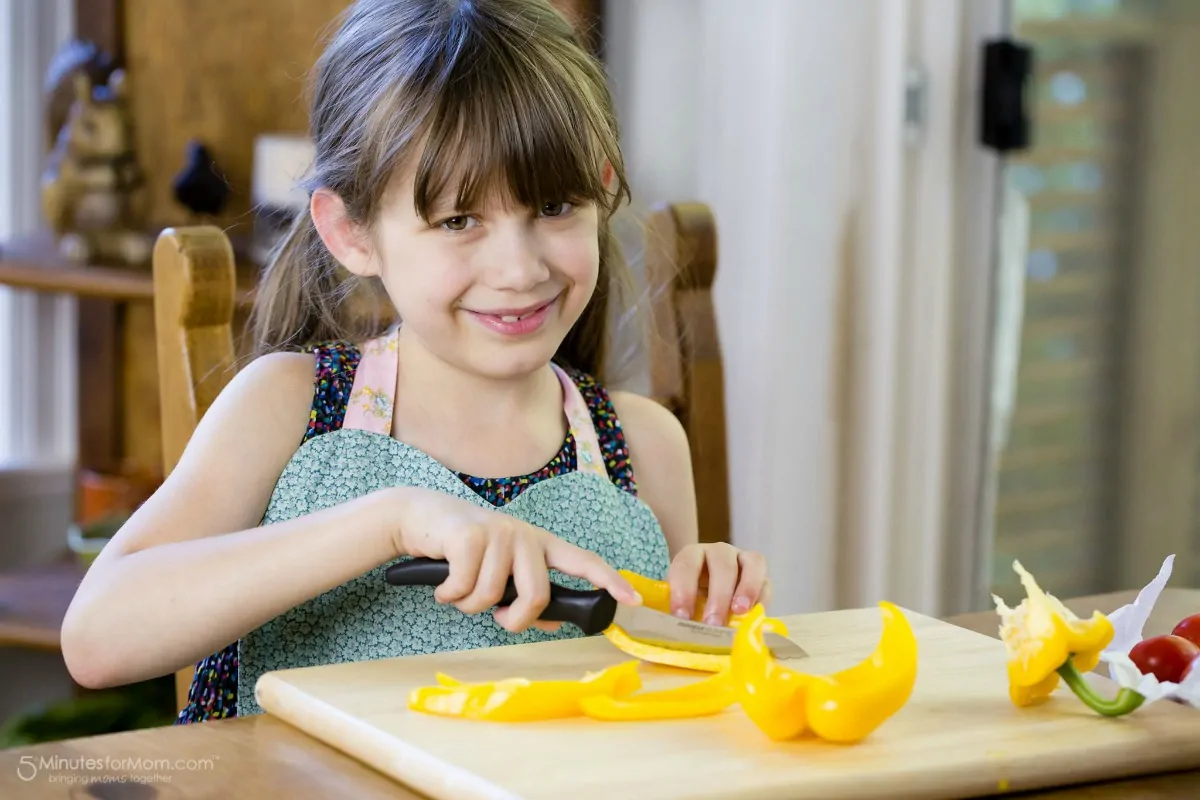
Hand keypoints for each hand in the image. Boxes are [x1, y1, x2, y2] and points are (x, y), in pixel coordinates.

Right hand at [387, 487, 639, 632]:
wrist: (421, 517)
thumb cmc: (466, 552)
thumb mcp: (502, 572)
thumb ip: (526, 594)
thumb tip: (550, 622)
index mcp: (540, 545)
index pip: (584, 561)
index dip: (609, 581)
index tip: (632, 599)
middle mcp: (525, 535)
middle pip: (538, 595)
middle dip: (515, 620)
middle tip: (499, 618)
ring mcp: (500, 533)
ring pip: (492, 597)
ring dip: (469, 605)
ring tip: (460, 589)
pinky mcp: (471, 536)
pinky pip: (465, 589)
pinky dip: (449, 596)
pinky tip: (443, 582)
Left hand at [667, 542, 769, 625]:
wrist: (712, 593)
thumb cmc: (693, 598)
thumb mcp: (682, 601)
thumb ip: (681, 612)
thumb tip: (678, 632)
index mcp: (692, 555)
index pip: (686, 564)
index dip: (683, 590)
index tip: (682, 617)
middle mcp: (718, 552)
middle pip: (722, 563)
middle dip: (718, 594)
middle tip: (713, 623)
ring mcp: (742, 558)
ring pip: (752, 563)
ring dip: (747, 588)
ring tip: (740, 612)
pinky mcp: (761, 574)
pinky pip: (766, 581)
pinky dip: (761, 599)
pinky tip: (754, 617)